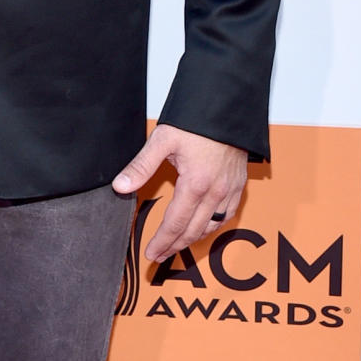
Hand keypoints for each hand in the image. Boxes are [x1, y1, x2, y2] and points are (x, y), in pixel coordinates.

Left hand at [112, 123, 246, 263]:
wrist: (227, 105)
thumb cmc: (196, 120)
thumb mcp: (163, 140)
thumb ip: (141, 166)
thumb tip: (120, 186)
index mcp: (195, 184)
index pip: (175, 223)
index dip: (162, 242)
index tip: (150, 254)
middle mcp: (216, 192)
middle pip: (193, 230)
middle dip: (175, 247)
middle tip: (159, 256)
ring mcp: (230, 189)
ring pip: (212, 226)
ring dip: (194, 239)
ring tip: (177, 244)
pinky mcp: (239, 184)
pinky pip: (227, 215)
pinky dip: (213, 226)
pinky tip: (204, 226)